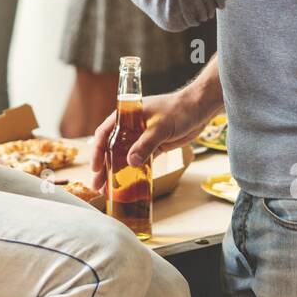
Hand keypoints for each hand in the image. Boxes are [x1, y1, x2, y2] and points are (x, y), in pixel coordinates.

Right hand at [90, 89, 210, 190]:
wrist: (200, 108)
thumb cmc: (179, 109)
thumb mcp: (160, 127)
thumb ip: (145, 144)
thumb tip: (131, 162)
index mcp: (127, 115)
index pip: (105, 133)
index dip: (98, 150)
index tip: (96, 166)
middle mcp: (131, 127)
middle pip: (112, 148)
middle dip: (104, 167)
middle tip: (98, 184)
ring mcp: (142, 137)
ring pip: (125, 157)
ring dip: (117, 172)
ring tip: (109, 189)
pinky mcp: (154, 145)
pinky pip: (140, 161)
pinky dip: (134, 172)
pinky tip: (129, 184)